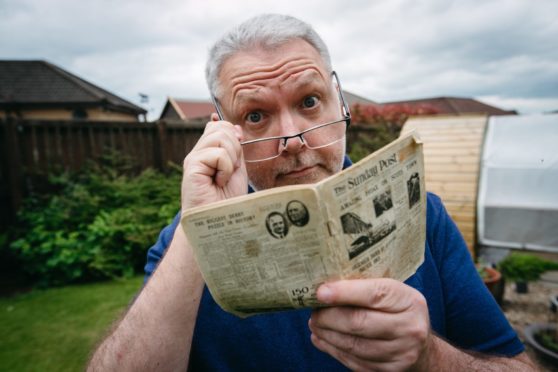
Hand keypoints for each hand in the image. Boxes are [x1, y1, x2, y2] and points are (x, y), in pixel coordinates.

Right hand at [181, 118, 247, 209]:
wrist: (218, 221)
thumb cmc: (227, 199)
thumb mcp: (236, 168)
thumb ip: (235, 148)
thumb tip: (235, 127)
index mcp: (208, 152)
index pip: (218, 125)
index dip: (233, 132)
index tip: (238, 152)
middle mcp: (198, 152)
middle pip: (221, 128)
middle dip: (235, 148)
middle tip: (230, 170)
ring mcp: (193, 158)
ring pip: (221, 137)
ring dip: (231, 159)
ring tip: (224, 176)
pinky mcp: (192, 165)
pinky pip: (219, 154)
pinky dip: (226, 169)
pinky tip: (218, 182)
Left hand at [309, 279, 431, 371]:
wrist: (420, 346)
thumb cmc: (398, 311)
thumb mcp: (392, 293)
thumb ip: (366, 288)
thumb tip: (326, 287)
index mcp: (409, 301)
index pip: (374, 294)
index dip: (344, 293)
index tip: (320, 292)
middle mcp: (409, 328)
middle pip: (359, 322)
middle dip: (329, 317)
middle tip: (313, 312)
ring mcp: (401, 353)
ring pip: (353, 345)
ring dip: (327, 335)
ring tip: (315, 325)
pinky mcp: (389, 371)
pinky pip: (354, 361)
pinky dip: (333, 350)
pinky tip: (322, 339)